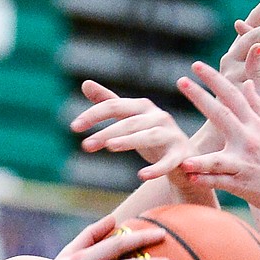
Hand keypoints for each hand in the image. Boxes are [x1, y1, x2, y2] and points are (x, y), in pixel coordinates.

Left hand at [73, 83, 192, 170]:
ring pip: (148, 136)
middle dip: (106, 132)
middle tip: (85, 145)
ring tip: (110, 147)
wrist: (186, 160)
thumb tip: (85, 83)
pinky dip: (156, 169)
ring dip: (129, 140)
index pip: (114, 105)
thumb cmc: (154, 139)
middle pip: (129, 122)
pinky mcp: (181, 154)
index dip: (93, 115)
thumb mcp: (131, 121)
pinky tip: (141, 176)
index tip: (73, 127)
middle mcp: (158, 116)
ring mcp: (171, 134)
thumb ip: (110, 103)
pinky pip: (168, 162)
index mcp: (143, 107)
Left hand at [177, 53, 259, 218]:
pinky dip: (206, 180)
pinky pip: (221, 182)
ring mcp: (245, 164)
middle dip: (201, 98)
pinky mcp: (243, 185)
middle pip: (222, 116)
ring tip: (184, 158)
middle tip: (182, 82)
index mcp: (256, 125)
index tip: (196, 66)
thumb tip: (246, 84)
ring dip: (201, 160)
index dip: (215, 80)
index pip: (233, 96)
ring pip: (219, 160)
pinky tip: (189, 176)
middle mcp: (250, 140)